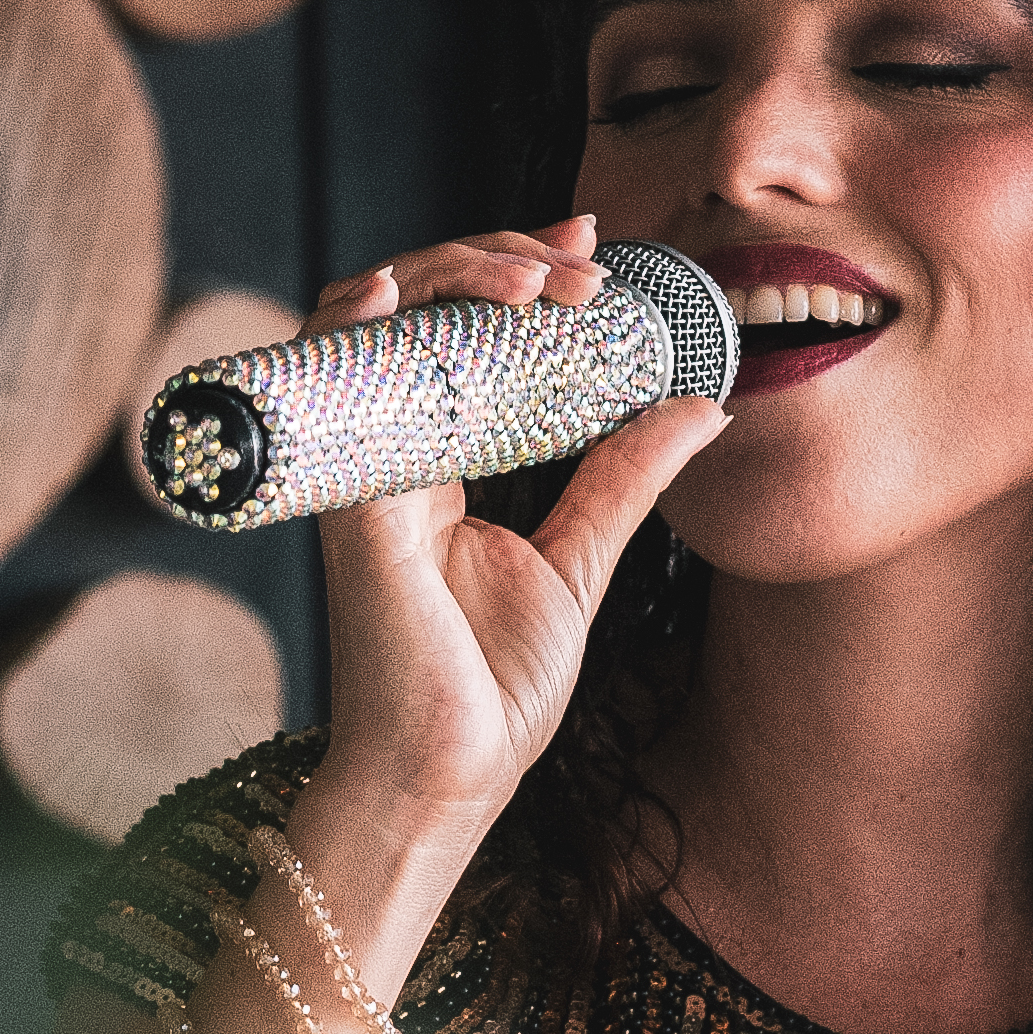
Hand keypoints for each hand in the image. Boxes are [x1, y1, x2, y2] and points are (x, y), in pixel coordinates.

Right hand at [302, 226, 728, 874]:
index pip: (465, 334)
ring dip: (447, 276)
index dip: (516, 275)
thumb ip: (625, 477)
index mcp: (442, 463)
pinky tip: (394, 289)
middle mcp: (394, 452)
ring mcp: (364, 471)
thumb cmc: (491, 690)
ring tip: (532, 278)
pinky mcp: (348, 502)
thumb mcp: (581, 561)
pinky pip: (333, 392)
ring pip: (373, 326)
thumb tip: (699, 404)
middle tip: (579, 263)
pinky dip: (351, 327)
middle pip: (421, 310)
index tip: (588, 254)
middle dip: (497, 261)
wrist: (446, 779)